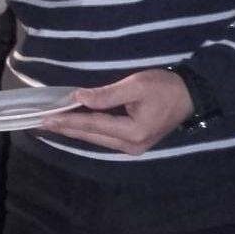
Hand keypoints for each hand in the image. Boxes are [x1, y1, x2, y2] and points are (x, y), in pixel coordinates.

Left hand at [42, 69, 194, 154]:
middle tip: (41, 122)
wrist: (192, 96)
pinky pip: (103, 138)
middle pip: (90, 136)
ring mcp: (131, 148)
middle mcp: (130, 146)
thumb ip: (107, 94)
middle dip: (66, 128)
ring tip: (53, 124)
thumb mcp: (137, 85)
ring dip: (74, 131)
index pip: (92, 125)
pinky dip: (87, 130)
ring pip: (95, 139)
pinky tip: (73, 126)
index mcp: (132, 132)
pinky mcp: (132, 144)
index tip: (47, 116)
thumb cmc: (167, 87)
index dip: (68, 120)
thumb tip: (79, 98)